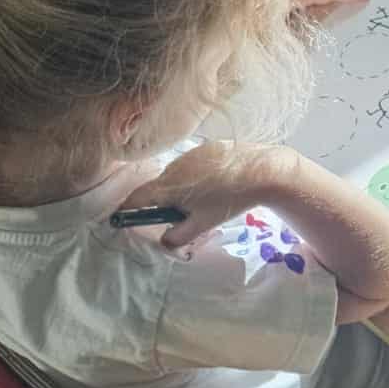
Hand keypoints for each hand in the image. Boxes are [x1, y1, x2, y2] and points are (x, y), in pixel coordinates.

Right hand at [113, 139, 296, 250]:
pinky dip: (199, 175)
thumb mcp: (202, 225)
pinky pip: (194, 164)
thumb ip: (177, 236)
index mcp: (167, 187)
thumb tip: (163, 241)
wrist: (263, 170)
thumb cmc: (229, 200)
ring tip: (209, 198)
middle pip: (158, 187)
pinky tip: (220, 182)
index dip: (128, 210)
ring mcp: (190, 154)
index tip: (125, 218)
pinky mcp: (208, 146)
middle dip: (165, 202)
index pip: (136, 198)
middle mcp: (173, 167)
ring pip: (177, 175)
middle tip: (184, 215)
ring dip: (183, 188)